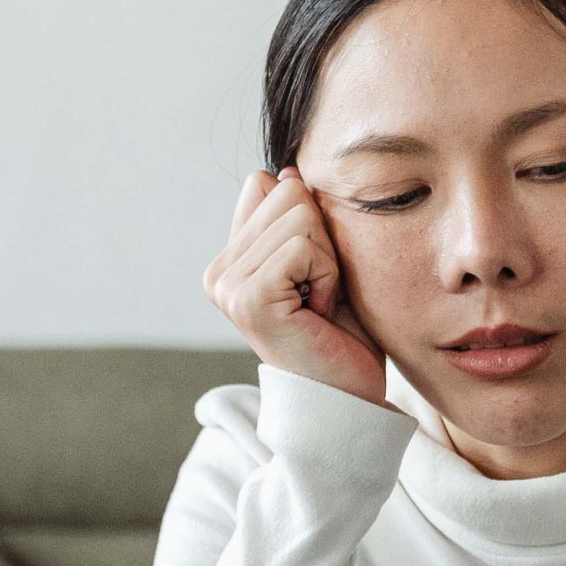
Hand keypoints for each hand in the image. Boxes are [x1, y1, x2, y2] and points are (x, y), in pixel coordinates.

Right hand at [203, 169, 386, 406]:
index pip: (267, 184)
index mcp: (230, 259)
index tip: (312, 272)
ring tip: (319, 303)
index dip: (308, 220)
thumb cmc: (341, 335)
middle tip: (319, 292)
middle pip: (287, 191)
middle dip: (322, 239)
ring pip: (300, 216)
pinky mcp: (249, 299)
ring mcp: (228, 286)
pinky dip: (327, 275)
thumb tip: (286, 169)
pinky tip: (319, 311)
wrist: (347, 397)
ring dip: (328, 261)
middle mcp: (219, 272)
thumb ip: (299, 220)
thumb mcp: (321, 262)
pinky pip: (303, 246)